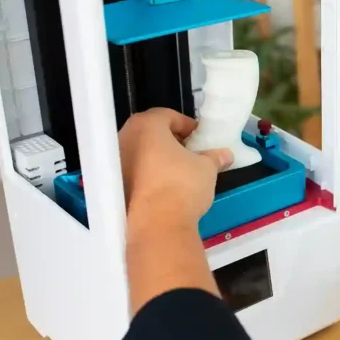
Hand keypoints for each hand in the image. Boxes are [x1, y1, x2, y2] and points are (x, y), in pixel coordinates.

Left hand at [118, 108, 232, 231]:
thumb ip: (214, 157)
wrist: (157, 224)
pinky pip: (134, 171)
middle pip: (150, 132)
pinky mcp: (114, 184)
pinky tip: (164, 186)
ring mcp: (115, 162)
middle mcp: (125, 137)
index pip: (169, 115)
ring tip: (178, 171)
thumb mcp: (207, 168)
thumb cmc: (182, 185)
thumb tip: (225, 155)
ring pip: (140, 152)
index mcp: (147, 125)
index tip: (201, 138)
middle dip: (171, 140)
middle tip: (190, 153)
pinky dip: (147, 174)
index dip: (188, 126)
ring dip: (158, 158)